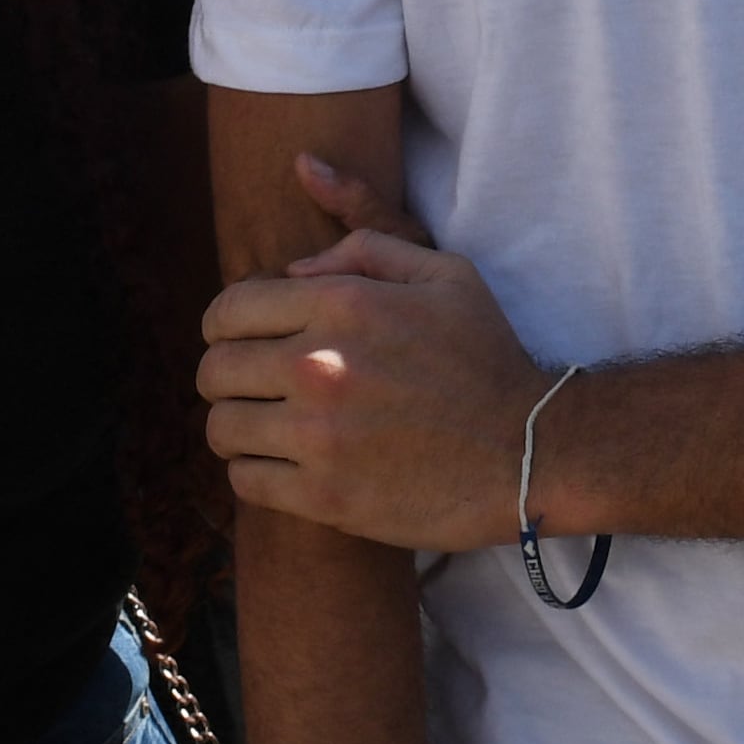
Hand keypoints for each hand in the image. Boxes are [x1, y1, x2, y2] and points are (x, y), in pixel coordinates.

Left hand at [198, 155, 545, 550]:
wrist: (530, 451)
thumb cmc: (486, 359)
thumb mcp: (445, 274)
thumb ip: (364, 246)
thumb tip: (293, 270)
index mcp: (343, 305)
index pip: (229, 309)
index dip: (225, 324)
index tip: (240, 339)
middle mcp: (320, 367)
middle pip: (213, 369)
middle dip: (226, 375)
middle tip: (254, 386)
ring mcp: (319, 436)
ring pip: (222, 427)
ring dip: (237, 425)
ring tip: (267, 427)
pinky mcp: (324, 497)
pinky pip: (245, 480)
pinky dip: (255, 472)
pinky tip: (284, 464)